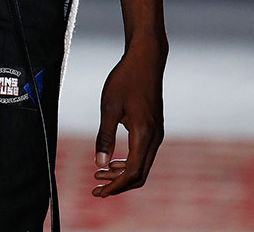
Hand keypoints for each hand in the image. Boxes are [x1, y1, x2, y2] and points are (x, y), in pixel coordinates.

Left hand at [92, 36, 165, 196]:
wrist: (146, 59)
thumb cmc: (126, 79)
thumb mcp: (109, 106)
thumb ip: (105, 136)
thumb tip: (99, 163)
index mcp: (144, 134)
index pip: (132, 173)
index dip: (115, 186)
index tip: (98, 193)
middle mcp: (155, 137)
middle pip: (139, 174)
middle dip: (118, 185)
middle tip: (96, 188)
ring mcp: (157, 133)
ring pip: (142, 165)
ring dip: (123, 174)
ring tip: (100, 174)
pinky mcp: (155, 128)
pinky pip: (144, 154)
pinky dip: (129, 163)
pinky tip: (114, 160)